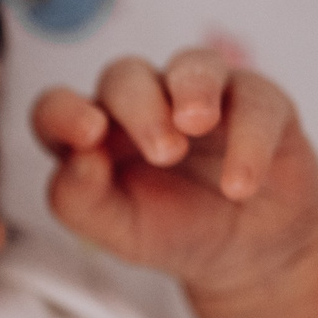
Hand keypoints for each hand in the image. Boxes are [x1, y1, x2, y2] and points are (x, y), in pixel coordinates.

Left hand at [31, 45, 317, 296]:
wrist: (248, 253)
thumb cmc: (173, 230)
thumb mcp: (119, 231)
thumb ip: (80, 201)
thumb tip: (78, 161)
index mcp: (97, 131)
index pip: (59, 106)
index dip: (63, 112)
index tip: (86, 136)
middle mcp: (144, 101)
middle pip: (125, 75)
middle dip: (138, 106)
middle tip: (163, 152)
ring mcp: (202, 95)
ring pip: (193, 64)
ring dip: (193, 88)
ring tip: (196, 124)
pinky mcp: (259, 102)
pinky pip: (255, 102)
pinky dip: (248, 140)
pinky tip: (240, 184)